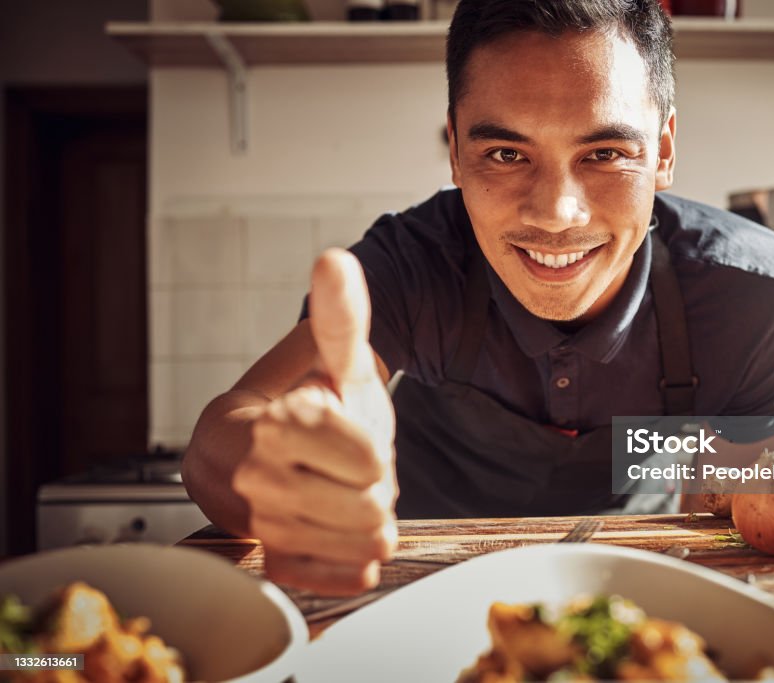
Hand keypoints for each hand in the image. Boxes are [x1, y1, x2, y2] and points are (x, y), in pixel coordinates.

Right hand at [234, 249, 396, 594]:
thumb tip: (335, 259)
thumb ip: (340, 316)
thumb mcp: (330, 358)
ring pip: (364, 543)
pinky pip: (340, 576)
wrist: (253, 450)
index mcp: (274, 426)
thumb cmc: (304, 401)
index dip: (371, 451)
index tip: (344, 437)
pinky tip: (336, 533)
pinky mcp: (269, 564)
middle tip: (345, 470)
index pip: (371, 462)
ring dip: (367, 519)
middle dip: (373, 488)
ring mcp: (260, 526)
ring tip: (338, 493)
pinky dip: (352, 558)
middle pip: (371, 507)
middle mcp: (256, 480)